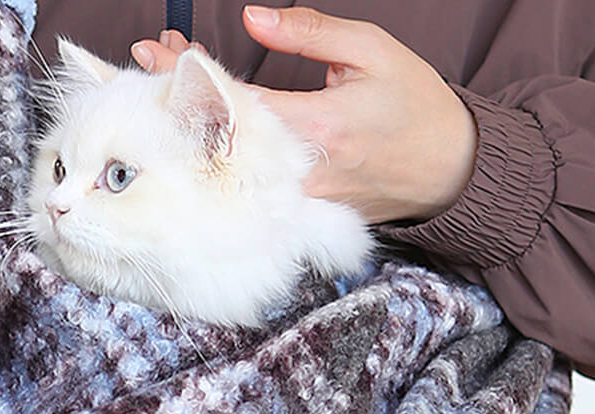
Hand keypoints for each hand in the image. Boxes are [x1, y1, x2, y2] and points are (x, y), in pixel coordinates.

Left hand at [131, 6, 476, 223]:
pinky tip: (200, 134)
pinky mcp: (304, 213)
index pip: (236, 100)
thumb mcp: (371, 51)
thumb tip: (254, 18)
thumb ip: (310, 34)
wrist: (450, 171)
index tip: (156, 52)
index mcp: (318, 126)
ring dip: (194, 128)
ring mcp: (300, 199)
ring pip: (232, 163)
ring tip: (161, 96)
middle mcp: (301, 171)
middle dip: (178, 98)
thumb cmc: (416, 105)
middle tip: (145, 70)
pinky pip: (253, 183)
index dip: (189, 75)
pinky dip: (223, 155)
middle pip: (222, 135)